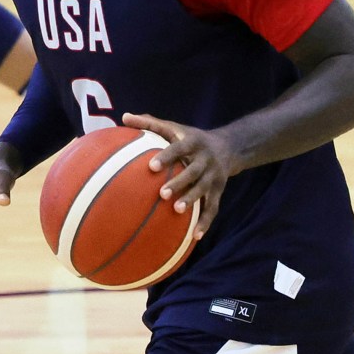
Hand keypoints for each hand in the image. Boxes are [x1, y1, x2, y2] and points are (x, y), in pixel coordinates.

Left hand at [122, 112, 234, 239]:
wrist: (229, 147)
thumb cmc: (191, 138)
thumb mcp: (175, 127)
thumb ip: (150, 123)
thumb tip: (124, 116)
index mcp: (193, 142)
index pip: (179, 148)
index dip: (167, 156)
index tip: (151, 166)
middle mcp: (206, 159)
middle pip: (193, 172)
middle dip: (179, 182)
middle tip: (162, 193)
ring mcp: (214, 176)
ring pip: (204, 190)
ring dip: (192, 200)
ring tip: (176, 211)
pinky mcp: (219, 191)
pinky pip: (213, 208)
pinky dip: (206, 223)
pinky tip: (195, 237)